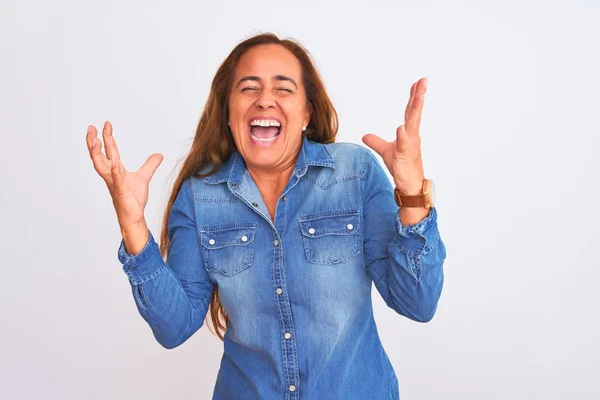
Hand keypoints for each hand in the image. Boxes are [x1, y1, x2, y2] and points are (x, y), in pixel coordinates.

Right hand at [85, 121, 162, 229]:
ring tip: (96, 140)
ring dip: (97, 154)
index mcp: (115, 171)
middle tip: (91, 127)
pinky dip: (116, 171)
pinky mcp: (121, 192)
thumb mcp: (144, 177)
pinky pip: (117, 180)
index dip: (107, 137)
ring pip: (101, 167)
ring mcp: (114, 184)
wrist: (134, 216)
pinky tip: (116, 162)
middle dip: (93, 142)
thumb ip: (150, 165)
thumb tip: (159, 155)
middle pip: (98, 156)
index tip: (106, 124)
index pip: (109, 151)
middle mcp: (110, 176)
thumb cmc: (133, 199)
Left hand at [362, 77, 426, 194]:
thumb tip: (365, 136)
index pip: (411, 111)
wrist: (409, 186)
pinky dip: (402, 136)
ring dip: (415, 109)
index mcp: (409, 133)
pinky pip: (404, 145)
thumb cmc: (402, 168)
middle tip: (424, 81)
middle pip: (415, 113)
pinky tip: (401, 128)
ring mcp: (410, 146)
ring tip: (418, 95)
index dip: (413, 97)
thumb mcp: (386, 151)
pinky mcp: (406, 156)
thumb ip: (377, 142)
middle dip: (419, 96)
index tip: (417, 83)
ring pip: (413, 124)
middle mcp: (412, 136)